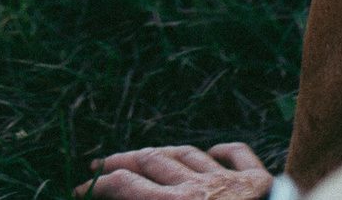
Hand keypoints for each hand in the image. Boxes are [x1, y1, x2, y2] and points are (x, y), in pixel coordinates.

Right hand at [76, 145, 271, 199]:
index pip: (125, 188)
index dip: (98, 187)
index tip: (81, 190)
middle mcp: (199, 188)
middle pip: (151, 161)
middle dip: (122, 160)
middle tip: (102, 164)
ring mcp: (232, 180)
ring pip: (187, 153)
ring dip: (162, 152)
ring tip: (145, 155)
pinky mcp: (261, 179)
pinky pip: (237, 153)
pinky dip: (221, 150)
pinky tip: (211, 151)